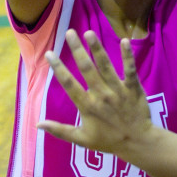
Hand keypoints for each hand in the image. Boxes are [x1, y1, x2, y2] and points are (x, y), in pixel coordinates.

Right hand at [37, 30, 155, 157]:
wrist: (138, 143)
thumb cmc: (108, 140)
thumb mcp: (81, 139)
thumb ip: (60, 130)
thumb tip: (37, 124)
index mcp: (87, 106)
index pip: (69, 84)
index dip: (58, 68)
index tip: (50, 53)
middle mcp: (101, 96)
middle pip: (87, 69)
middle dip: (77, 50)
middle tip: (69, 32)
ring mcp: (118, 90)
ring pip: (106, 66)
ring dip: (97, 49)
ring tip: (89, 33)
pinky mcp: (134, 88)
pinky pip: (130, 69)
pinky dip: (127, 56)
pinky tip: (124, 40)